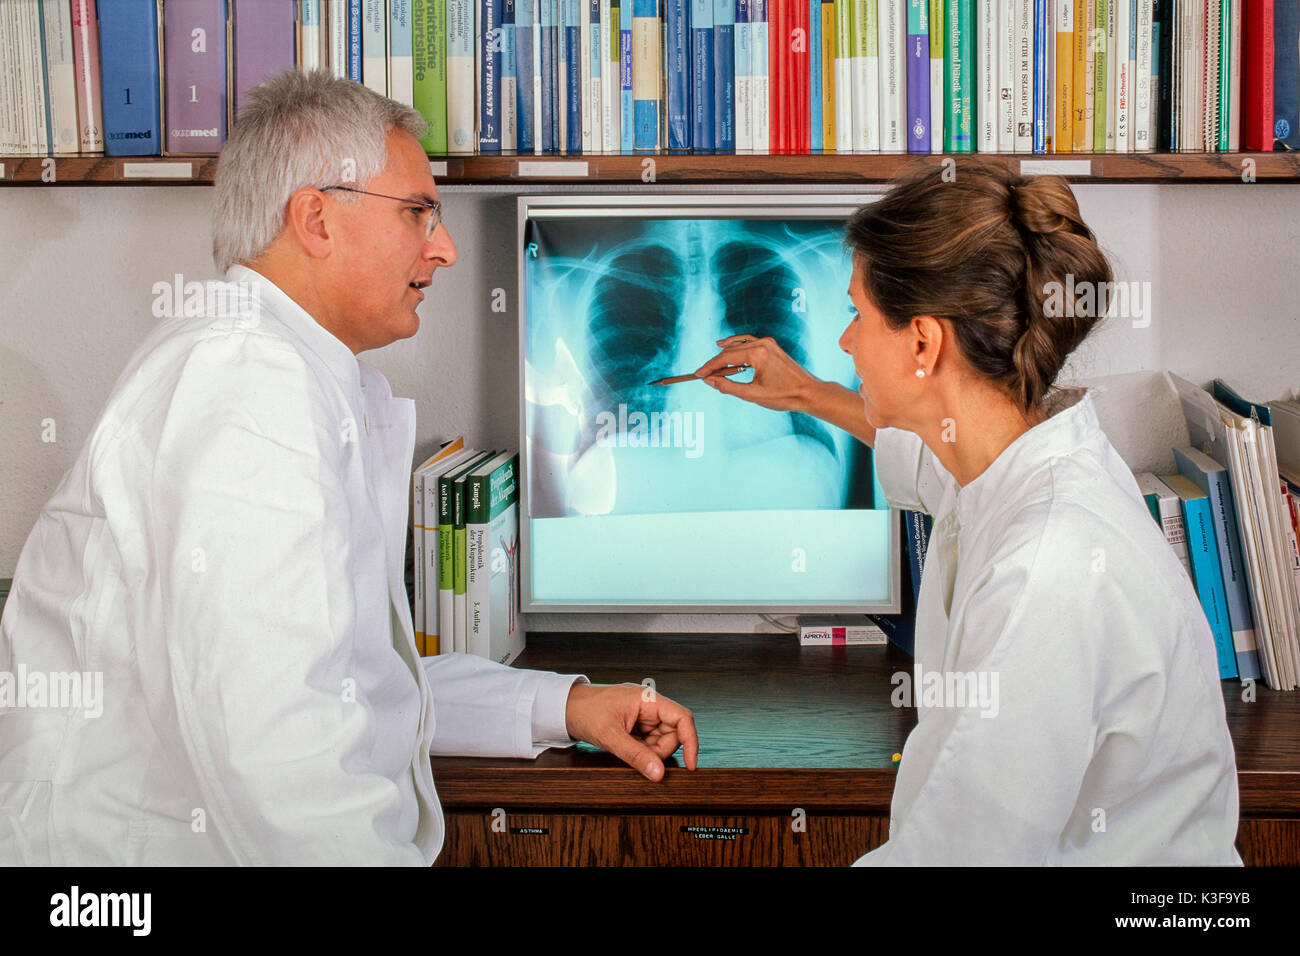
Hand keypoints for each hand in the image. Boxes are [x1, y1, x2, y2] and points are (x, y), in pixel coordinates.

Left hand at [565, 682, 698, 780]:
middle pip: (673, 733)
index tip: (691, 764)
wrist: (564, 708)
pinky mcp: (636, 725)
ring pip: (661, 740)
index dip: (691, 741)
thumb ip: (636, 755)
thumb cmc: (585, 711)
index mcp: (648, 699)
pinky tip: (625, 748)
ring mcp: (643, 715)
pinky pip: (649, 742)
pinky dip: (642, 751)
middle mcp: (649, 705)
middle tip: (642, 759)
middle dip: (661, 751)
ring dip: (650, 752)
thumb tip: (658, 773)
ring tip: (626, 749)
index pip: (682, 718)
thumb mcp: (611, 736)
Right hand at [692, 334, 822, 412]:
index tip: (698, 375)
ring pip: (739, 343)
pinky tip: (728, 347)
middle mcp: (762, 344)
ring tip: (712, 362)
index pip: (725, 358)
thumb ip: (728, 387)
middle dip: (716, 362)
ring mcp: (768, 343)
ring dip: (725, 352)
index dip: (709, 367)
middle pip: (731, 350)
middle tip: (704, 374)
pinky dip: (737, 346)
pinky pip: (749, 342)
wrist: (808, 392)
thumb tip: (710, 381)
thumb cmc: (784, 396)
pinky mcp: (772, 346)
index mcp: (757, 354)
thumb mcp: (752, 395)